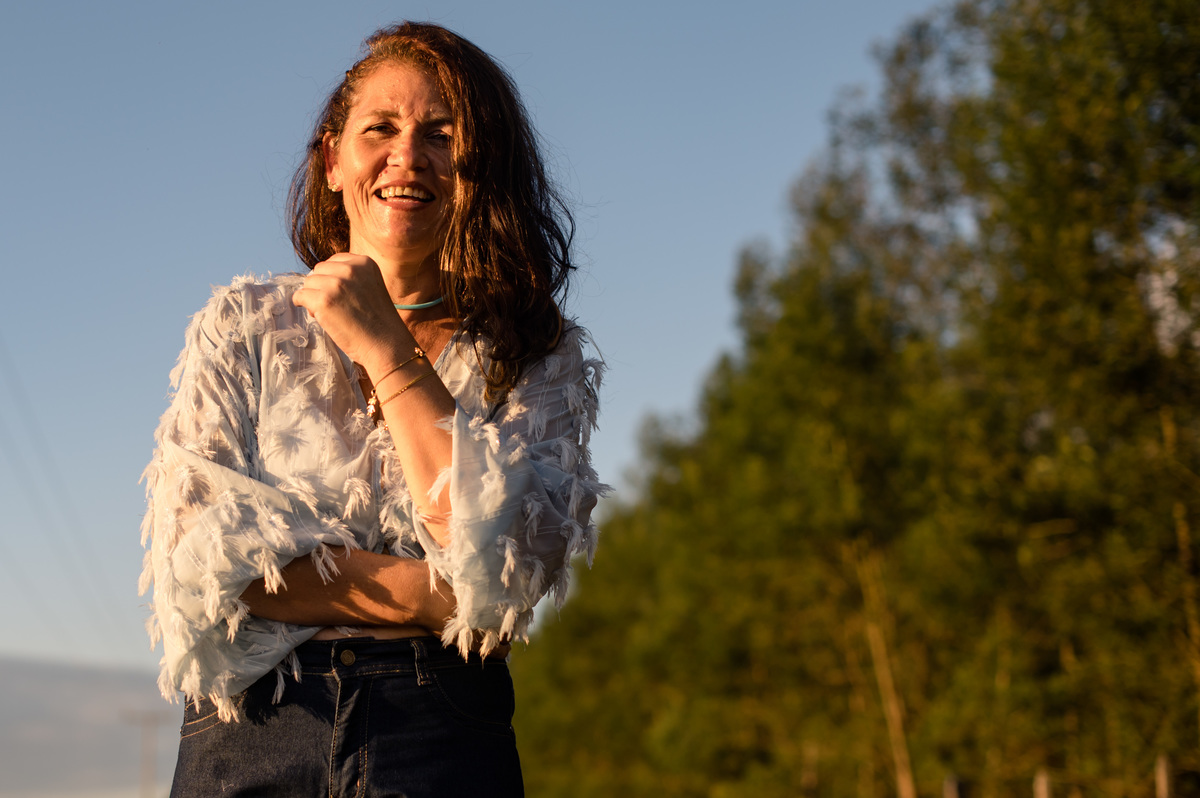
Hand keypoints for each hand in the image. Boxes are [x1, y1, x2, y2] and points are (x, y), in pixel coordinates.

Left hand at [291, 253, 412, 374]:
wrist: (386, 345)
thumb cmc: (378, 322)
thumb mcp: (370, 287)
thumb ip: (351, 278)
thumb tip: (317, 279)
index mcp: (364, 262)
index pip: (334, 261)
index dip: (332, 278)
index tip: (339, 294)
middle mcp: (350, 269)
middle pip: (319, 270)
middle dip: (321, 286)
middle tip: (334, 306)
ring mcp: (336, 284)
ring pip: (308, 283)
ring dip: (313, 297)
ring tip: (329, 313)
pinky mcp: (324, 300)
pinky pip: (300, 296)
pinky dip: (303, 305)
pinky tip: (317, 315)